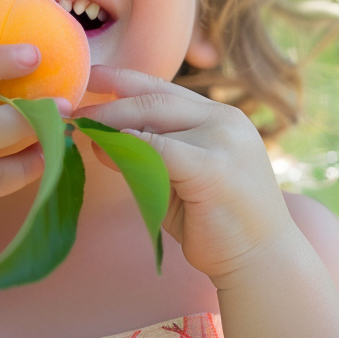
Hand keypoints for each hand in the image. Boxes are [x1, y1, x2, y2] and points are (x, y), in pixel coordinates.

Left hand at [72, 65, 296, 288]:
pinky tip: (104, 152)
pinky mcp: (212, 167)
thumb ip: (148, 156)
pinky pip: (157, 149)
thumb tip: (100, 140)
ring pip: (154, 118)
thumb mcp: (179, 179)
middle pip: (156, 98)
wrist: (263, 262)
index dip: (125, 80)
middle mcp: (226, 120)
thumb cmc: (218, 224)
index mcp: (221, 118)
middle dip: (111, 101)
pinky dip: (127, 149)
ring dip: (113, 124)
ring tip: (84, 132)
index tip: (93, 75)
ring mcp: (223, 140)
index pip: (166, 90)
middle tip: (75, 109)